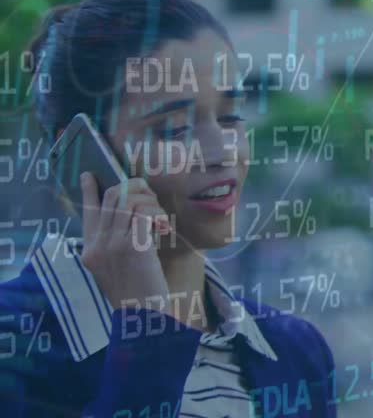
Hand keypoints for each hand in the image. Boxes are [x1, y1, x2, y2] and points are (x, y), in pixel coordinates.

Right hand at [78, 172, 171, 313]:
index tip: (90, 175)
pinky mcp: (132, 247)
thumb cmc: (136, 294)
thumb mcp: (117, 268)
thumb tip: (131, 218)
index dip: (90, 192)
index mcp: (90, 250)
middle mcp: (97, 245)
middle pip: (112, 198)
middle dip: (136, 189)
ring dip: (151, 203)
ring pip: (129, 201)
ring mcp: (112, 245)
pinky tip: (163, 228)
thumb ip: (116, 244)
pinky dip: (156, 215)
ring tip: (161, 220)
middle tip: (152, 200)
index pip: (87, 213)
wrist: (142, 318)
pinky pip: (143, 215)